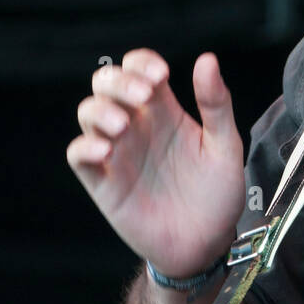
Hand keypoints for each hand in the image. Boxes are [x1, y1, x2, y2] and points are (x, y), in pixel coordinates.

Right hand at [67, 49, 244, 276]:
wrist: (207, 243)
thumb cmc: (217, 193)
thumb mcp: (225, 145)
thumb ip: (216, 104)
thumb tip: (207, 59)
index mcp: (164, 110)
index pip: (138, 68)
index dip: (142, 63)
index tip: (161, 76)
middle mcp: (137, 125)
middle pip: (105, 83)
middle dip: (118, 81)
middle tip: (143, 95)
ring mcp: (118, 152)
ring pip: (88, 113)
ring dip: (100, 110)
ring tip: (124, 126)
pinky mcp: (104, 182)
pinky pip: (79, 156)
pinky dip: (85, 146)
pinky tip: (106, 149)